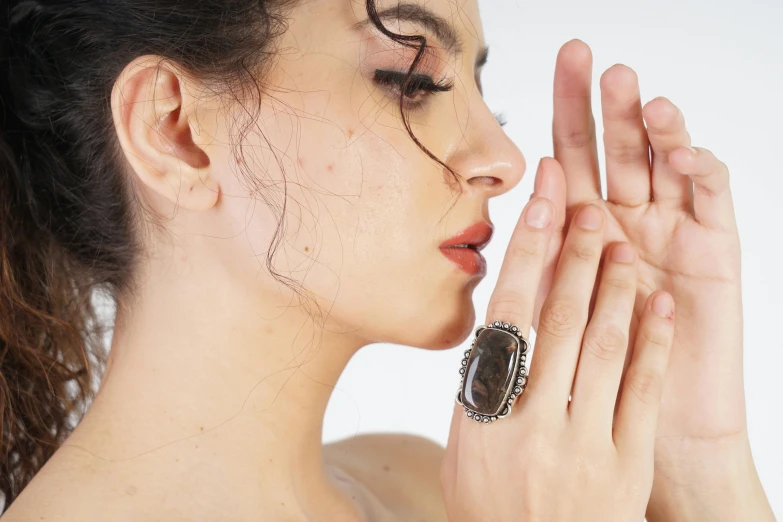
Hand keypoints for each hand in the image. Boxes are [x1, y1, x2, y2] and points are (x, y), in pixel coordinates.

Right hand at [440, 178, 675, 520]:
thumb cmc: (491, 514)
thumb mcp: (461, 457)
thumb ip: (475, 398)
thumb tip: (493, 339)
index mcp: (483, 418)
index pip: (506, 320)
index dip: (525, 259)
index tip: (540, 209)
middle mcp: (532, 424)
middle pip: (559, 322)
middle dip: (576, 259)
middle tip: (590, 210)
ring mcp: (583, 444)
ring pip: (604, 348)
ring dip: (616, 290)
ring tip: (623, 247)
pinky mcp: (625, 466)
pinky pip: (640, 392)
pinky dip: (652, 343)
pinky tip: (660, 305)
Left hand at [530, 39, 773, 519]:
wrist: (648, 428)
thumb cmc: (589, 375)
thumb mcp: (549, 312)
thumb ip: (530, 267)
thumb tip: (494, 219)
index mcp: (580, 229)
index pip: (568, 158)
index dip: (563, 112)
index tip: (556, 64)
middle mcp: (626, 219)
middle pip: (613, 148)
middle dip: (601, 104)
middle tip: (588, 57)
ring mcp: (671, 229)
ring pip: (662, 162)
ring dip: (651, 127)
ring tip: (637, 94)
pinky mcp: (714, 250)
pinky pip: (710, 199)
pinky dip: (698, 170)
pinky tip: (679, 151)